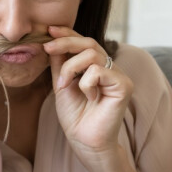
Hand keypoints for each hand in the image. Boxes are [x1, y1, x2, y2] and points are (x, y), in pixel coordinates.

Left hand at [43, 26, 132, 166]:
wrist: (84, 140)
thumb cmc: (75, 115)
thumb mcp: (61, 84)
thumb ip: (59, 63)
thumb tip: (51, 40)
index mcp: (95, 66)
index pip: (83, 42)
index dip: (67, 33)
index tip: (49, 30)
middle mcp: (109, 68)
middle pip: (89, 42)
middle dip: (65, 42)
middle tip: (47, 48)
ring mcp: (118, 75)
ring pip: (92, 54)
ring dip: (70, 68)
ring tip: (64, 85)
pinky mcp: (124, 85)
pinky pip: (99, 71)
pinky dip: (86, 83)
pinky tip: (89, 97)